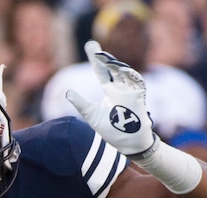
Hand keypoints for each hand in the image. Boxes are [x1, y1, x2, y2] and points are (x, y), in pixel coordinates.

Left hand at [66, 40, 154, 156]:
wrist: (127, 143)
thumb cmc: (112, 130)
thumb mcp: (92, 115)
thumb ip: (81, 103)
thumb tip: (68, 92)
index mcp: (109, 90)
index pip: (101, 70)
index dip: (95, 58)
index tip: (89, 44)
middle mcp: (120, 87)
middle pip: (111, 66)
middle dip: (102, 56)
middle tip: (91, 45)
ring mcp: (129, 90)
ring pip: (122, 71)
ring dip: (113, 64)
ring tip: (101, 57)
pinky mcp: (138, 95)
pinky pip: (136, 81)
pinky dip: (129, 75)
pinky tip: (120, 69)